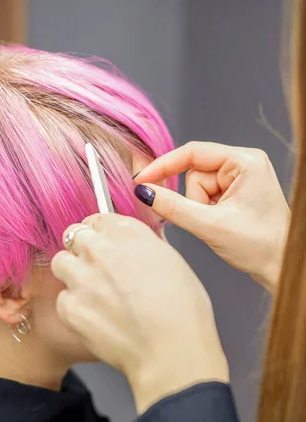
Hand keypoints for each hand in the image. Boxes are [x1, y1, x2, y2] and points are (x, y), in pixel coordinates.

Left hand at [51, 215, 228, 413]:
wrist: (171, 352)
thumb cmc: (183, 312)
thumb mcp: (173, 262)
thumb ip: (145, 246)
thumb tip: (136, 244)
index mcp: (127, 232)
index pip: (97, 218)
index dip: (99, 232)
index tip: (101, 243)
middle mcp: (100, 249)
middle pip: (73, 236)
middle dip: (82, 249)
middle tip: (96, 269)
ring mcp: (81, 277)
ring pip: (61, 263)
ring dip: (72, 274)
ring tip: (93, 294)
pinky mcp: (70, 307)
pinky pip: (63, 299)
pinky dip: (74, 307)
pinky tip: (96, 319)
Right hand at [134, 142, 289, 292]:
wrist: (282, 267)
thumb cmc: (259, 246)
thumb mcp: (210, 226)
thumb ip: (174, 207)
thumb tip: (144, 192)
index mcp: (245, 161)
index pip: (193, 153)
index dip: (164, 166)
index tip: (141, 181)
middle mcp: (244, 164)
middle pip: (194, 174)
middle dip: (194, 201)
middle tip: (209, 221)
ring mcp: (241, 178)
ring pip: (197, 188)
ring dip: (200, 209)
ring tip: (219, 225)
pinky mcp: (237, 192)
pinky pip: (206, 197)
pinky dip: (206, 212)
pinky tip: (222, 225)